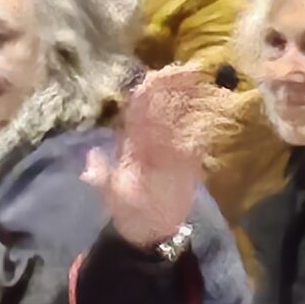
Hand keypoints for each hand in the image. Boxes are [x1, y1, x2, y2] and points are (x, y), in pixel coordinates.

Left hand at [89, 65, 213, 248]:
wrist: (147, 232)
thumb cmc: (127, 212)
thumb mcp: (111, 194)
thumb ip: (103, 177)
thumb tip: (88, 165)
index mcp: (132, 144)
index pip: (141, 110)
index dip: (151, 91)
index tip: (161, 75)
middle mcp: (152, 142)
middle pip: (165, 108)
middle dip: (177, 87)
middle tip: (194, 71)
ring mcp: (172, 151)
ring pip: (182, 119)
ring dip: (194, 100)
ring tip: (208, 83)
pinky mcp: (189, 164)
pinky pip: (198, 141)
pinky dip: (205, 126)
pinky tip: (216, 111)